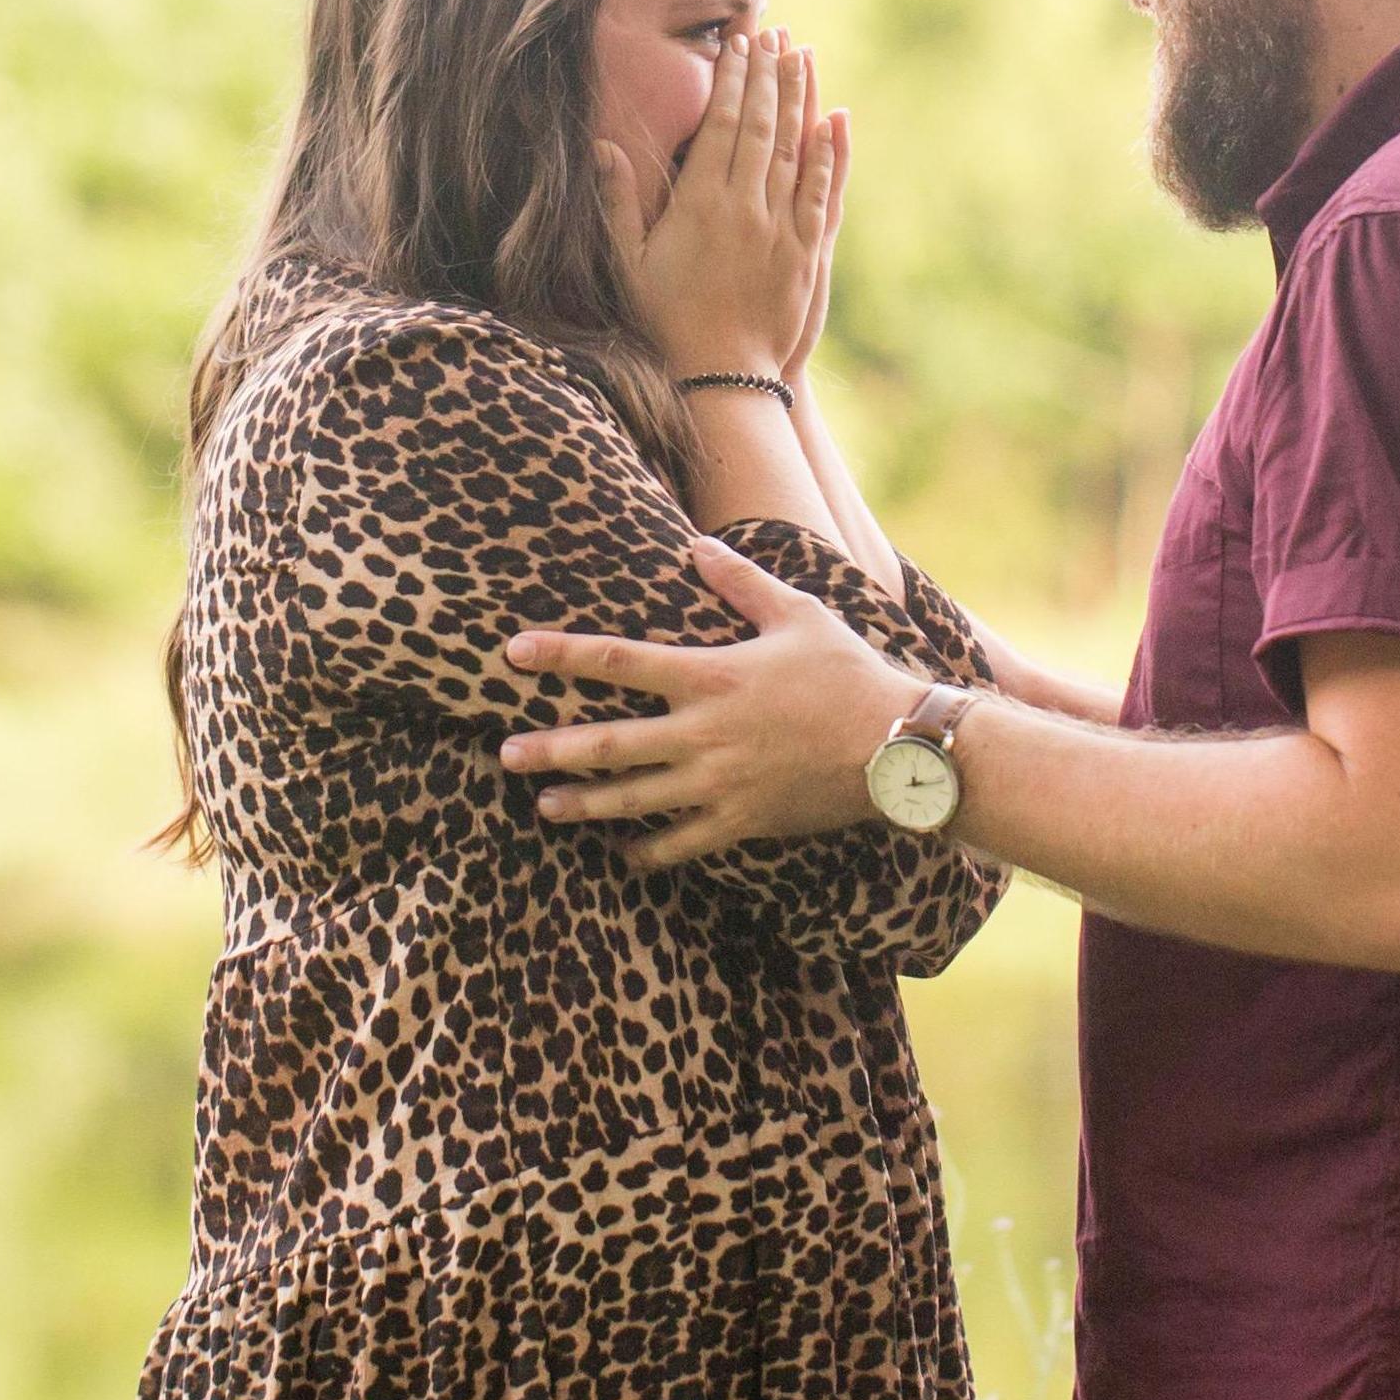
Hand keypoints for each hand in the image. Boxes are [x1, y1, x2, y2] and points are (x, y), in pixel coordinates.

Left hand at [501, 537, 919, 863]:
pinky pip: (680, 843)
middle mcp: (702, 732)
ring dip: (583, 803)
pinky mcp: (740, 820)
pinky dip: (648, 850)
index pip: (616, 660)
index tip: (513, 653)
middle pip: (607, 742)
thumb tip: (699, 545)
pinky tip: (624, 854)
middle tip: (504, 755)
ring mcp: (717, 782)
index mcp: (709, 675)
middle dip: (551, 749)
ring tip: (545, 807)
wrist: (895, 748)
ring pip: (632, 798)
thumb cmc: (848, 675)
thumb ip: (742, 582)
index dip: (560, 654)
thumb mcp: (798, 614)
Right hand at [595, 29, 842, 383]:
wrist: (721, 376)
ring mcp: (779, 229)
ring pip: (793, 149)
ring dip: (799, 99)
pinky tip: (832, 121)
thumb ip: (618, 202)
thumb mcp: (628, 263)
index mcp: (699, 204)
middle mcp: (744, 208)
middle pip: (761, 126)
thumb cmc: (665, 321)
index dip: (733, 81)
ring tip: (801, 57)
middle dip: (768, 75)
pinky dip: (828, 153)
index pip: (722, 125)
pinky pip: (819, 192)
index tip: (739, 46)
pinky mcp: (806, 253)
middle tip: (773, 34)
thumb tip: (603, 148)